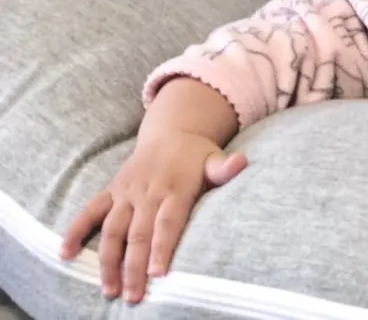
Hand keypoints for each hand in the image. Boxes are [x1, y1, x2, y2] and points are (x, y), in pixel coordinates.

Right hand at [60, 130, 246, 303]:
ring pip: (113, 230)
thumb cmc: (196, 155)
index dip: (162, 248)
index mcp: (175, 188)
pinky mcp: (111, 191)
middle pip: (138, 234)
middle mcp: (147, 192)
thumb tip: (241, 162)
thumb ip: (225, 168)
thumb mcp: (213, 158)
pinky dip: (76, 231)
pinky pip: (90, 212)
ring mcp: (127, 193)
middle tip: (134, 297)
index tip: (158, 275)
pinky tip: (65, 254)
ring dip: (108, 261)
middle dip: (134, 267)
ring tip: (109, 290)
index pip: (167, 223)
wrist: (171, 132)